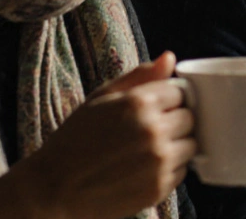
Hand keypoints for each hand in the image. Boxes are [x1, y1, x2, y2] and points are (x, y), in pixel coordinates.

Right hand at [10, 51, 196, 218]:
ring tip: (145, 151)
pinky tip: (143, 169)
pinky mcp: (159, 187)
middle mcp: (153, 130)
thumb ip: (139, 77)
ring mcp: (158, 161)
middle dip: (174, 122)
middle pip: (189, 118)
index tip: (153, 109)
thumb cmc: (75, 139)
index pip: (180, 92)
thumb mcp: (101, 98)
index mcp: (139, 102)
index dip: (167, 100)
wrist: (54, 188)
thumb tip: (169, 58)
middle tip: (147, 132)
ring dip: (175, 146)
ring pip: (191, 145)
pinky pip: (182, 171)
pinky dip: (169, 170)